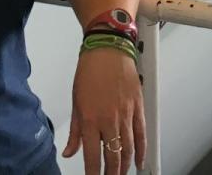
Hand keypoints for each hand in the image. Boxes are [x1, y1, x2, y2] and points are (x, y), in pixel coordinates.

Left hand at [64, 46, 146, 174]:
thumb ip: (75, 131)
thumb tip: (70, 151)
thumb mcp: (76, 102)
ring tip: (121, 174)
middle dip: (112, 173)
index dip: (93, 173)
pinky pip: (141, 133)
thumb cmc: (90, 70)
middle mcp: (109, 119)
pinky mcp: (138, 107)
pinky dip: (141, 150)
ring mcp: (126, 114)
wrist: (108, 49)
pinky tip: (139, 161)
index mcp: (90, 119)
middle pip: (113, 156)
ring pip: (128, 148)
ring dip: (125, 166)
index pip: (91, 156)